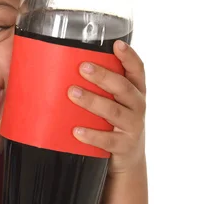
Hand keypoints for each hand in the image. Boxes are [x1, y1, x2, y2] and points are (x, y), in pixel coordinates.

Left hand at [68, 40, 146, 174]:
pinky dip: (92, 135)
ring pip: (114, 112)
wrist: (128, 158)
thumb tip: (66, 65)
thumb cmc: (115, 121)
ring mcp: (132, 127)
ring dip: (92, 101)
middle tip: (83, 67)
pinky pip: (107, 140)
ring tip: (73, 93)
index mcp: (135, 90)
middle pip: (124, 88)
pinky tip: (76, 130)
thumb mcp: (115, 100)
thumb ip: (101, 85)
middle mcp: (137, 106)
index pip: (137, 70)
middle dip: (103, 76)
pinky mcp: (124, 146)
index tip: (117, 45)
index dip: (129, 56)